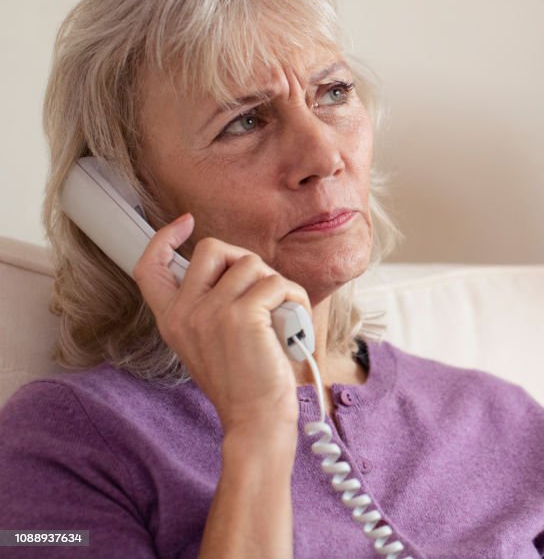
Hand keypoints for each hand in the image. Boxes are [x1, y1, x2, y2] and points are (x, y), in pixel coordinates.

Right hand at [132, 213, 312, 437]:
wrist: (256, 419)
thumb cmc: (244, 383)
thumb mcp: (210, 342)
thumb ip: (209, 306)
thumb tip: (237, 268)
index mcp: (171, 320)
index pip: (148, 267)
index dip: (163, 238)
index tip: (184, 222)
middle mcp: (184, 313)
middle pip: (213, 249)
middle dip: (245, 261)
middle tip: (261, 291)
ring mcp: (211, 312)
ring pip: (253, 264)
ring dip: (277, 285)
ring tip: (282, 314)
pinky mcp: (243, 315)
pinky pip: (277, 284)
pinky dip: (294, 298)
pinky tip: (294, 321)